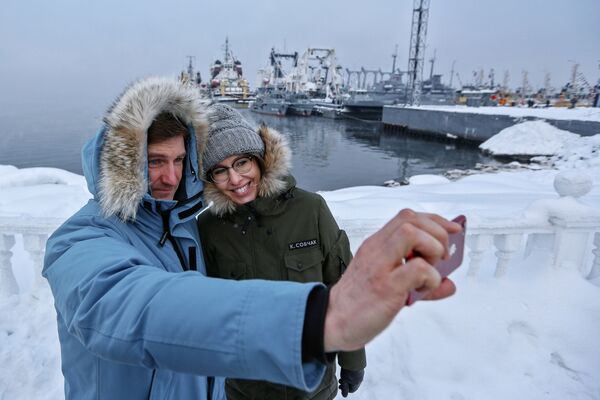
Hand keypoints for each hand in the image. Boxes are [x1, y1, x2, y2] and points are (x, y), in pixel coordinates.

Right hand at [324, 209, 460, 351]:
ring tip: (431, 270)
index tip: (452, 230)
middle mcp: (377, 250)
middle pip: (411, 219)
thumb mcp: (388, 282)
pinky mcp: (386, 287)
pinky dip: (431, 278)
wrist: (332, 320)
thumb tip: (448, 283)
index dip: (435, 220)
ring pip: (412, 234)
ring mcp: (380, 266)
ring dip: (432, 249)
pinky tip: (423, 290)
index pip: (407, 217)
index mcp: (376, 245)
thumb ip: (419, 279)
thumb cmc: (359, 301)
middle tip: (440, 257)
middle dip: (437, 233)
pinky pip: (418, 269)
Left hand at [338, 368, 363, 396]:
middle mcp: (360, 379)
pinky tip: (346, 370)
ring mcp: (361, 373)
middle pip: (353, 384)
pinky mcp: (360, 368)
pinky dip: (350, 374)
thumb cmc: (348, 370)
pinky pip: (355, 374)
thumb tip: (344, 396)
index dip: (345, 389)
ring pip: (354, 379)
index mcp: (357, 383)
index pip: (351, 390)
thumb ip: (344, 388)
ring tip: (342, 376)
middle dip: (346, 383)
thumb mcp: (345, 380)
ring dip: (348, 379)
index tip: (340, 386)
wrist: (353, 358)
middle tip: (340, 380)